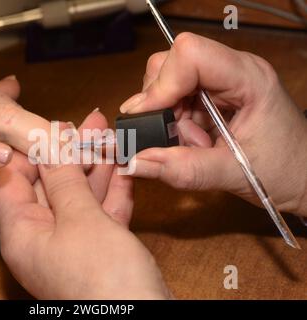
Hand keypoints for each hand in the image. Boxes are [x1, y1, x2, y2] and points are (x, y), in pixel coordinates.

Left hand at [0, 111, 170, 299]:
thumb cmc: (102, 283)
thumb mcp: (79, 219)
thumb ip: (63, 179)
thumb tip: (49, 143)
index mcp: (22, 233)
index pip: (14, 179)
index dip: (31, 148)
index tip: (51, 124)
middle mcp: (42, 238)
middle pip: (51, 183)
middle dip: (72, 151)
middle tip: (90, 124)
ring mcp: (72, 244)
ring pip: (80, 195)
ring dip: (96, 166)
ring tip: (108, 135)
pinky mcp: (99, 249)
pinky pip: (102, 211)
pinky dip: (112, 189)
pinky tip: (122, 165)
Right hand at [120, 32, 306, 216]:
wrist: (303, 176)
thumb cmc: (285, 169)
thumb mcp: (232, 173)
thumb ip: (184, 169)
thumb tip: (136, 163)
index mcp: (247, 77)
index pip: (190, 54)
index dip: (162, 83)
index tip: (147, 116)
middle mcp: (231, 71)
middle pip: (170, 65)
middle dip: (160, 105)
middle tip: (178, 138)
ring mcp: (219, 83)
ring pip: (166, 84)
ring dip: (168, 120)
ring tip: (195, 144)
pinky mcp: (211, 96)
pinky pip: (173, 102)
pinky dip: (173, 126)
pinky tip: (196, 142)